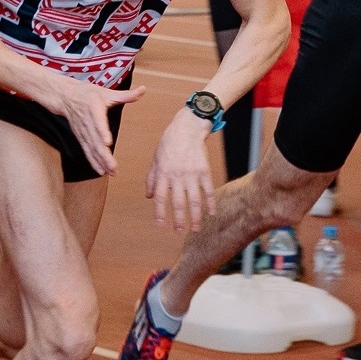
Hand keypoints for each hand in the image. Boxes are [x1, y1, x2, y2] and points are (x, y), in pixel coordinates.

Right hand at [37, 74, 145, 177]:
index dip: (102, 132)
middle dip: (104, 155)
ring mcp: (83, 132)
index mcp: (94, 108)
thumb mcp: (106, 92)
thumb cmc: (88, 94)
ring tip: (111, 172)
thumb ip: (126, 95)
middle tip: (114, 167)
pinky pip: (87, 152)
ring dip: (100, 162)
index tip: (107, 142)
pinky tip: (102, 172)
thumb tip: (143, 90)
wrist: (65, 97)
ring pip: (91, 149)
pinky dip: (94, 162)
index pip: (98, 121)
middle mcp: (87, 122)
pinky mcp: (81, 138)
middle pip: (95, 140)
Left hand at [146, 112, 214, 232]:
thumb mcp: (155, 159)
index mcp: (163, 173)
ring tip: (195, 228)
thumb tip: (148, 196)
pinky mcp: (204, 171)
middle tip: (178, 231)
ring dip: (195, 217)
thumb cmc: (169, 143)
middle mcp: (177, 176)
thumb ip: (152, 178)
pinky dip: (211, 203)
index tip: (161, 225)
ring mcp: (192, 174)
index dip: (160, 213)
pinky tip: (212, 213)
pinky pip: (208, 191)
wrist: (188, 128)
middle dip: (178, 220)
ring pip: (194, 201)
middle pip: (177, 203)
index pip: (160, 198)